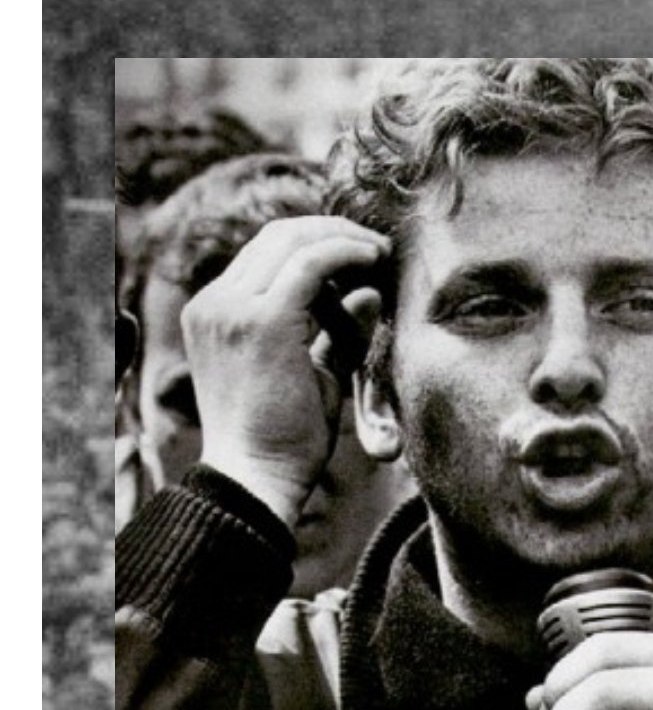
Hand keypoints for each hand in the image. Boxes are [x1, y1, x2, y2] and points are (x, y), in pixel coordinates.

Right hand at [177, 214, 390, 529]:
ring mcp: (230, 308)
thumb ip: (337, 334)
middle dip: (330, 232)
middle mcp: (214, 303)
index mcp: (214, 313)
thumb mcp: (313, 376)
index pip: (263, 255)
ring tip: (380, 251)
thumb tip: (368, 294)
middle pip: (275, 238)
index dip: (314, 244)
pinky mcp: (260, 320)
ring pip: (290, 242)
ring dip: (341, 238)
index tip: (359, 253)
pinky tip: (374, 260)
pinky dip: (344, 253)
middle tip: (377, 245)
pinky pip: (308, 266)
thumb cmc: (283, 440)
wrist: (256, 478)